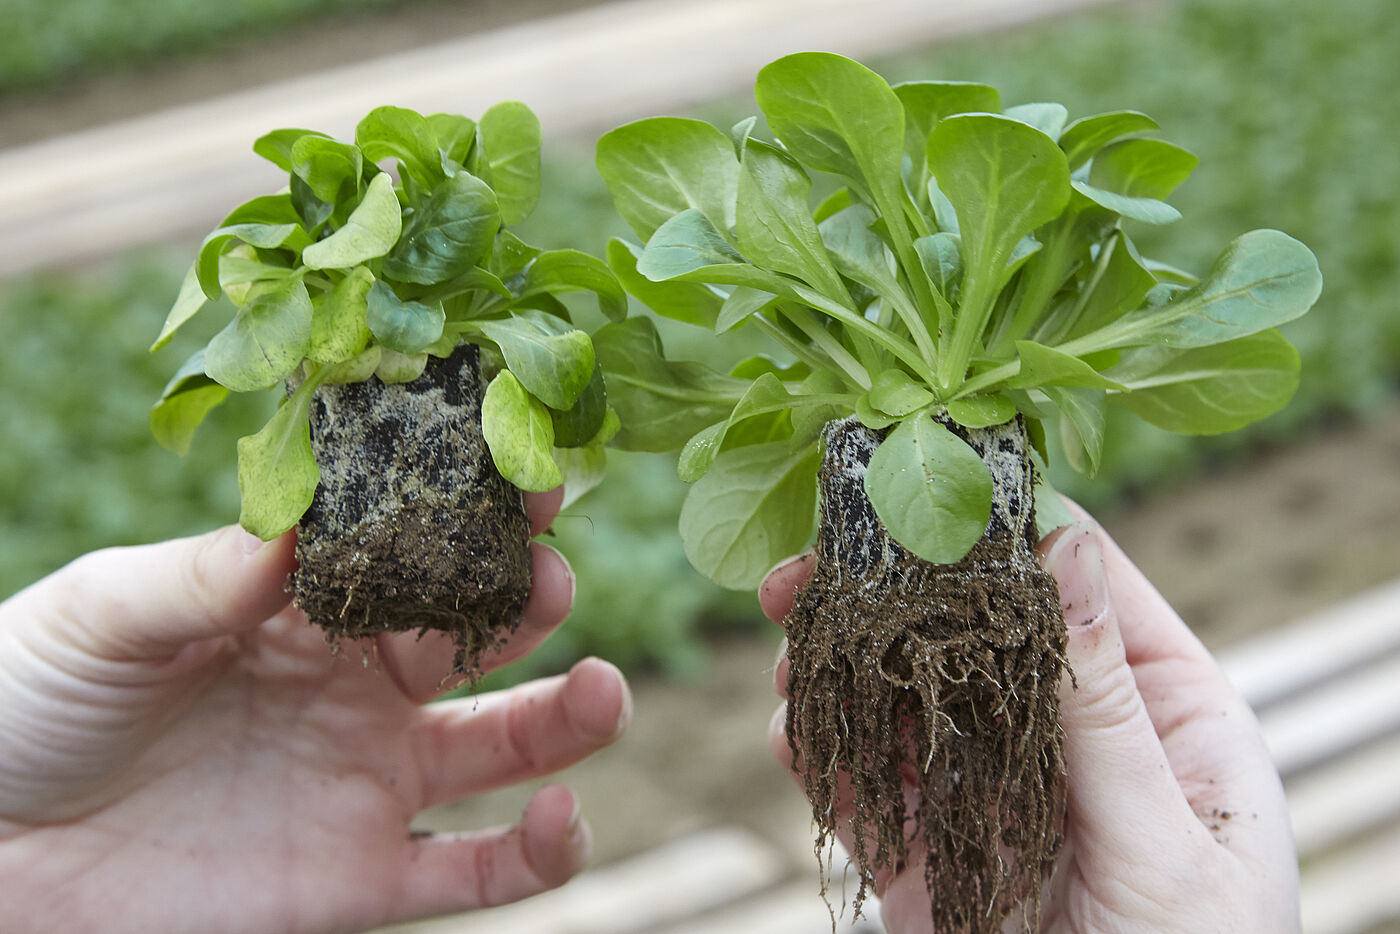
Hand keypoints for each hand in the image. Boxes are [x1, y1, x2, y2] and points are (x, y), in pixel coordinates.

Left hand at [0, 488, 631, 933]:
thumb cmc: (26, 705)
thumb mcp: (102, 618)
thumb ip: (205, 574)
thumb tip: (304, 519)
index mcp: (302, 604)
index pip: (413, 542)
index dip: (472, 508)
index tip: (524, 470)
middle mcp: (355, 682)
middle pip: (475, 632)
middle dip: (527, 598)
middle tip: (551, 572)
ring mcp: (367, 778)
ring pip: (505, 743)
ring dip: (570, 717)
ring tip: (605, 691)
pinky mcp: (361, 877)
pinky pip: (475, 871)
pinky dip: (538, 853)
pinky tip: (563, 818)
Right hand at [761, 510, 1298, 932]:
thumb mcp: (1166, 836)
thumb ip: (1104, 705)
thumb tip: (1065, 548)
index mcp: (1159, 707)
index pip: (1075, 583)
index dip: (998, 528)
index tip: (914, 486)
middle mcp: (1067, 729)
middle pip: (967, 631)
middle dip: (885, 596)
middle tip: (803, 572)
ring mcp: (993, 784)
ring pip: (906, 699)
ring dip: (841, 669)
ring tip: (791, 652)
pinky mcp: (936, 848)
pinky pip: (872, 787)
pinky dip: (825, 756)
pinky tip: (794, 732)